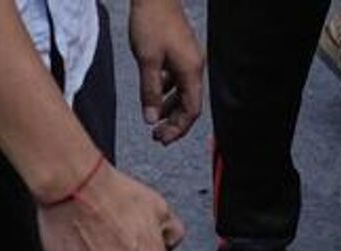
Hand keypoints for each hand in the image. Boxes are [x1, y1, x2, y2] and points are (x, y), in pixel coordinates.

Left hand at [128, 0, 204, 144]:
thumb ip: (150, 93)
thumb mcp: (147, 62)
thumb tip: (151, 120)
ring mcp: (188, 59)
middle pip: (189, 105)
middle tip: (156, 135)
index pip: (190, 111)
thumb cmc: (151, 22)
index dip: (178, 129)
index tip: (161, 139)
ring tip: (154, 119)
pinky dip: (167, 91)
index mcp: (190, 71)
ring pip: (182, 93)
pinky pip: (177, 80)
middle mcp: (194, 67)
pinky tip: (154, 94)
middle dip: (173, 123)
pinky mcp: (180, 52)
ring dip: (169, 108)